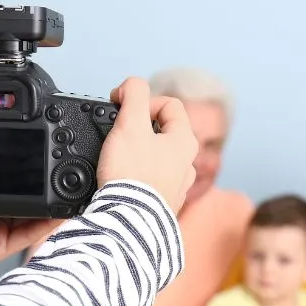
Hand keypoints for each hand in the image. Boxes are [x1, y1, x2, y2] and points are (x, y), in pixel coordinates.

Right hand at [97, 78, 199, 213]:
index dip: (142, 99)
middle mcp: (187, 164)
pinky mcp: (161, 203)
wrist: (128, 221)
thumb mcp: (131, 123)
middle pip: (163, 131)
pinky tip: (122, 179)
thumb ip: (134, 94)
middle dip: (138, 126)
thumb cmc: (132, 175)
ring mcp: (176, 186)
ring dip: (137, 151)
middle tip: (118, 133)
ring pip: (157, 157)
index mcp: (185, 141)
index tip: (120, 106)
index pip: (170, 104)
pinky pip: (149, 180)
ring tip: (118, 157)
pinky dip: (136, 175)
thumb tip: (132, 84)